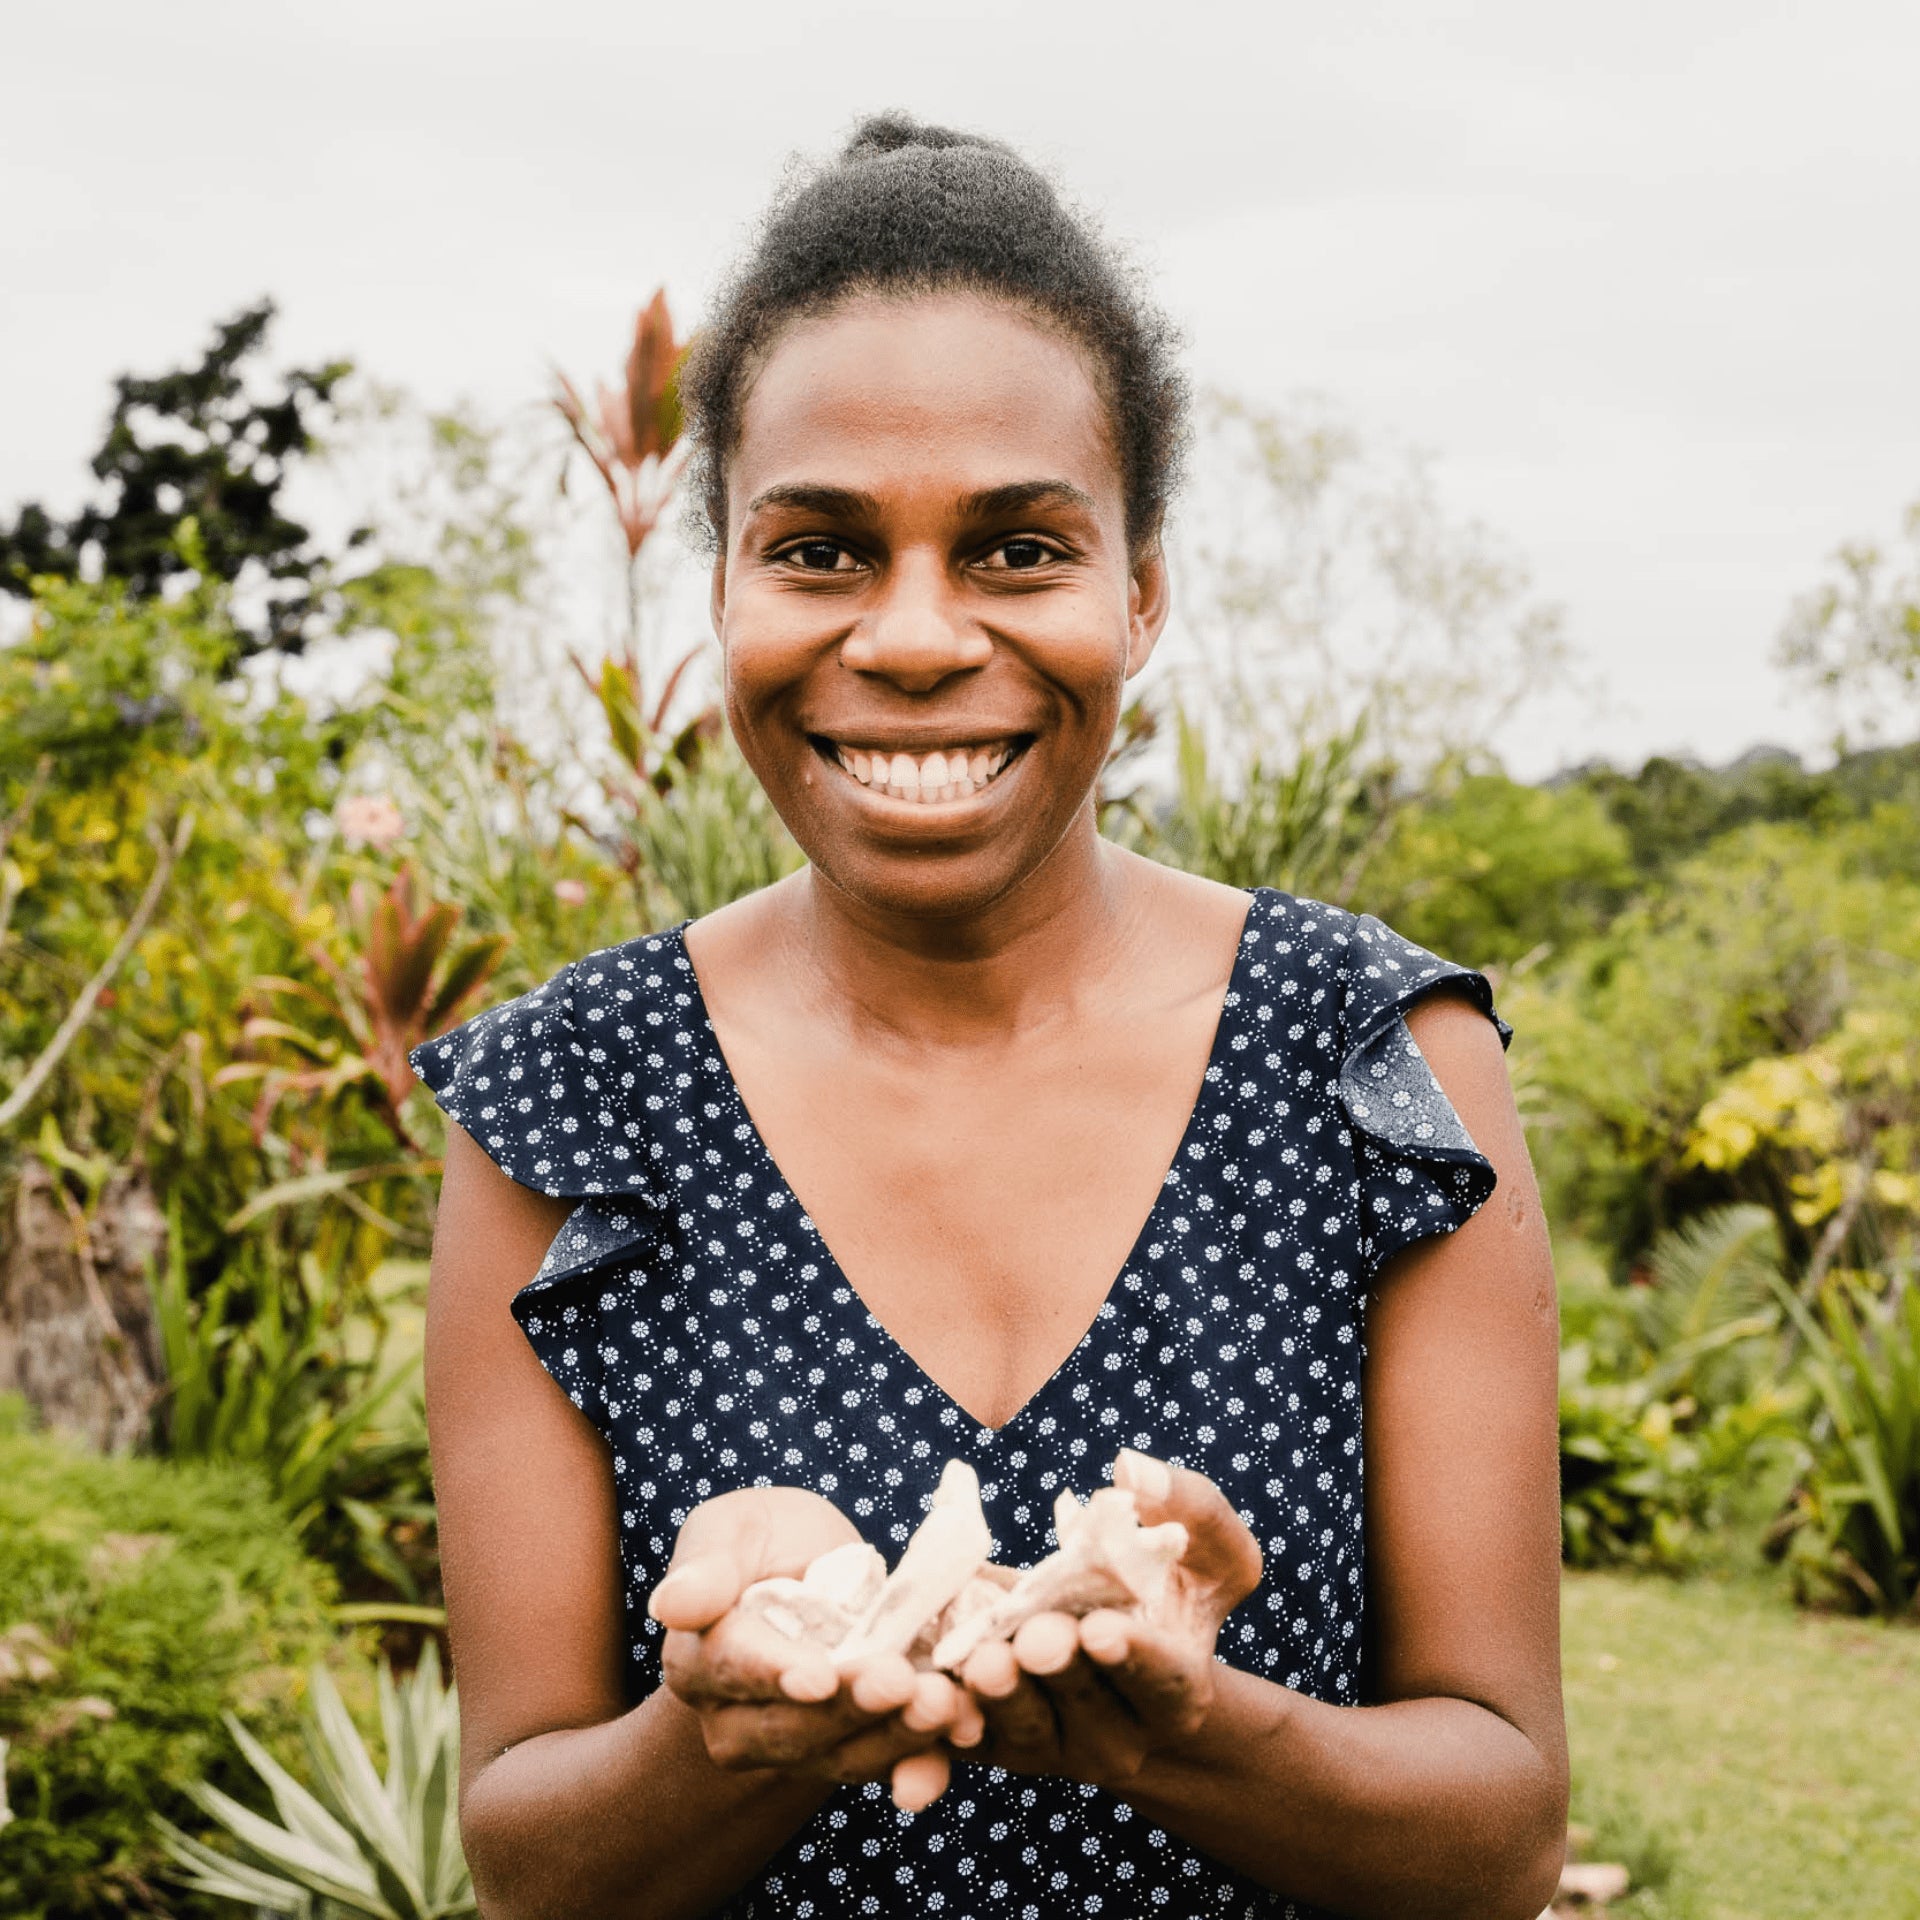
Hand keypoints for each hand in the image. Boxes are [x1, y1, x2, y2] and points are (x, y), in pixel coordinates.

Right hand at [651, 1486, 983, 1810]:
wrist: (817, 1571)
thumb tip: (670, 1604)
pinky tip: (962, 1735)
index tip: (820, 1676)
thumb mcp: (734, 1527)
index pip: (732, 1669)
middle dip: (851, 1708)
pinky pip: (885, 1766)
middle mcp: (735, 1719)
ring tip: (944, 1702)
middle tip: (902, 1681)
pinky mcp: (849, 1751)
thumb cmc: (766, 1539)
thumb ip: (708, 1565)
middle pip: (792, 1727)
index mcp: (699, 1659)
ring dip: (897, 1734)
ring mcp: (795, 1745)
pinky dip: (925, 1759)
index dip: (776, 1674)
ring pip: (842, 1754)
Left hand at [955, 1451, 1261, 1788]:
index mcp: (1175, 1695)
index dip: (1132, 1658)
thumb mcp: (1206, 1546)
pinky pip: (965, 1742)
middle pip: (1085, 1709)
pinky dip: (944, 1728)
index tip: (1098, 1627)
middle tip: (1031, 1637)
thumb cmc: (1170, 1586)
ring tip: (981, 1660)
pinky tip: (927, 1700)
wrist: (1113, 1649)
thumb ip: (1188, 1505)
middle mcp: (1117, 1737)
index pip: (1161, 1681)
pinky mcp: (993, 1743)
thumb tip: (1130, 1469)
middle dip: (1057, 1671)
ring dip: (998, 1696)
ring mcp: (1052, 1747)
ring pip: (1022, 1728)